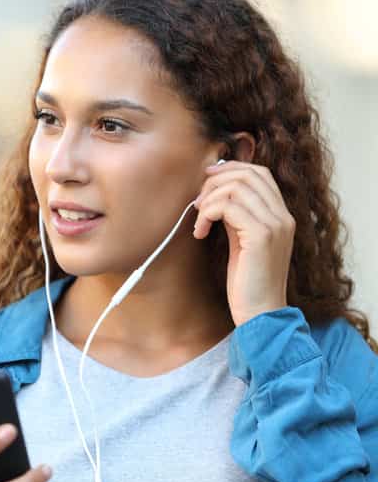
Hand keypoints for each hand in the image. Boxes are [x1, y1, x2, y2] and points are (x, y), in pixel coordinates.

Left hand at [193, 160, 295, 326]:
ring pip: (236, 187)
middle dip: (215, 182)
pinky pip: (228, 207)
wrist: (260, 312)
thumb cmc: (247, 281)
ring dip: (208, 199)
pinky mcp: (261, 236)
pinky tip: (200, 233)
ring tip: (199, 221)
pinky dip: (207, 214)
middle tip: (197, 203)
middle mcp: (283, 216)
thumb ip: (237, 215)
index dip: (230, 169)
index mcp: (281, 215)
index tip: (207, 180)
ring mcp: (275, 225)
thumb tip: (216, 191)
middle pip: (247, 174)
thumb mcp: (242, 240)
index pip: (260, 173)